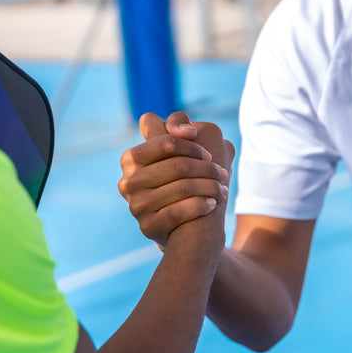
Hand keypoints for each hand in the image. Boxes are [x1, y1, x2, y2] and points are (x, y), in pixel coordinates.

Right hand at [118, 111, 234, 247]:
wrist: (184, 224)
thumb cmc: (184, 178)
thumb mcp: (181, 148)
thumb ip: (179, 126)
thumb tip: (188, 132)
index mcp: (131, 157)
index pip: (167, 142)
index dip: (192, 146)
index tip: (209, 155)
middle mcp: (128, 181)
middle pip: (178, 166)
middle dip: (208, 169)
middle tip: (223, 174)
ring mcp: (135, 205)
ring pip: (182, 188)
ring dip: (210, 187)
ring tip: (222, 189)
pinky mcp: (147, 226)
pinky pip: (178, 212)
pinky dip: (201, 205)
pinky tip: (212, 204)